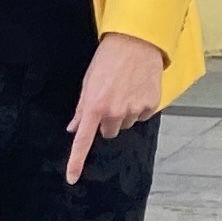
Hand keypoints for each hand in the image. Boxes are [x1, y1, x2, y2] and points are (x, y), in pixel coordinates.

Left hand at [65, 32, 166, 183]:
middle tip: (110, 98)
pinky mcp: (149, 106)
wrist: (136, 42)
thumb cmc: (108, 59)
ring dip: (123, 113)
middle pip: (108, 132)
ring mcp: (133, 110)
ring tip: (124, 89)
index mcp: (94, 106)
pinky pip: (141, 116)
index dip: (76, 161)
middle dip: (107, 120)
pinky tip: (137, 89)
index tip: (72, 178)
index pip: (83, 141)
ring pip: (125, 124)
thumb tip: (74, 129)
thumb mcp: (88, 83)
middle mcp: (114, 113)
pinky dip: (138, 106)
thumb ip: (82, 109)